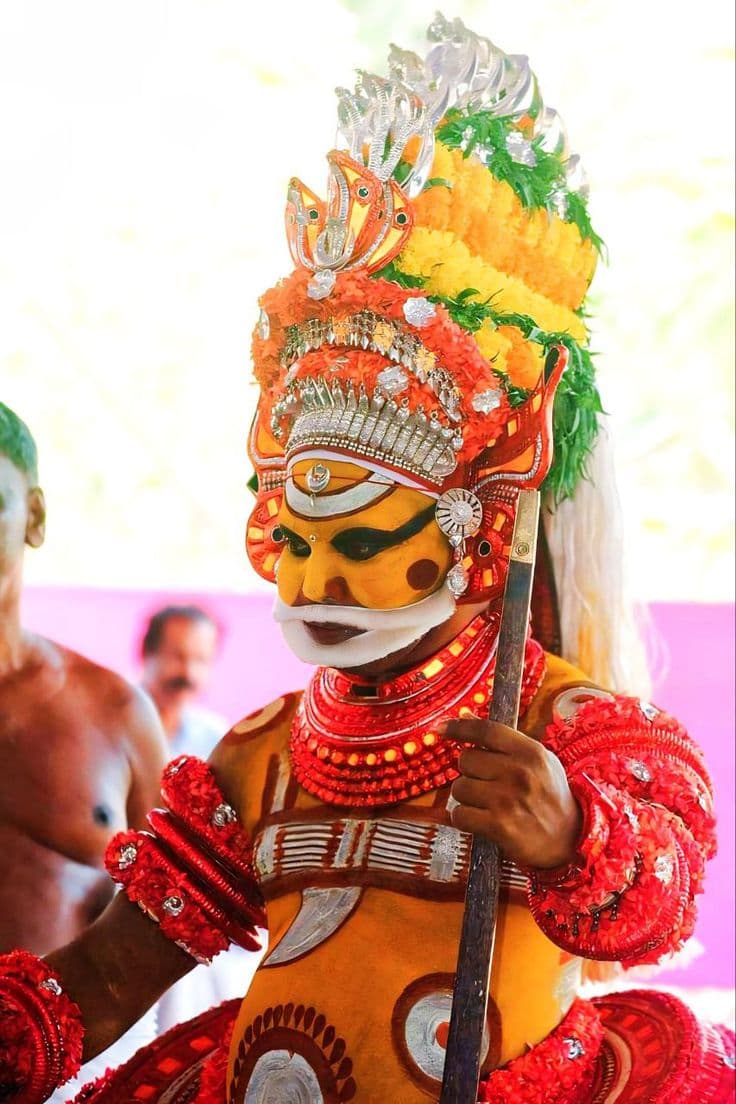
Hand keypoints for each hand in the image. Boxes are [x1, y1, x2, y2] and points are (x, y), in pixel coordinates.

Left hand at [445, 719, 582, 869]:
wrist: (570, 839)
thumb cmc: (550, 796)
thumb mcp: (538, 761)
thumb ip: (504, 741)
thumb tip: (467, 717)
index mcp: (530, 752)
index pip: (486, 730)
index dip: (459, 727)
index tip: (442, 728)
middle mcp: (519, 772)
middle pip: (466, 760)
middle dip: (469, 772)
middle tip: (486, 783)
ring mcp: (507, 799)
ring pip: (459, 788)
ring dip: (467, 797)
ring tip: (487, 804)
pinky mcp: (498, 825)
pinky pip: (459, 814)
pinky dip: (464, 818)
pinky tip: (480, 819)